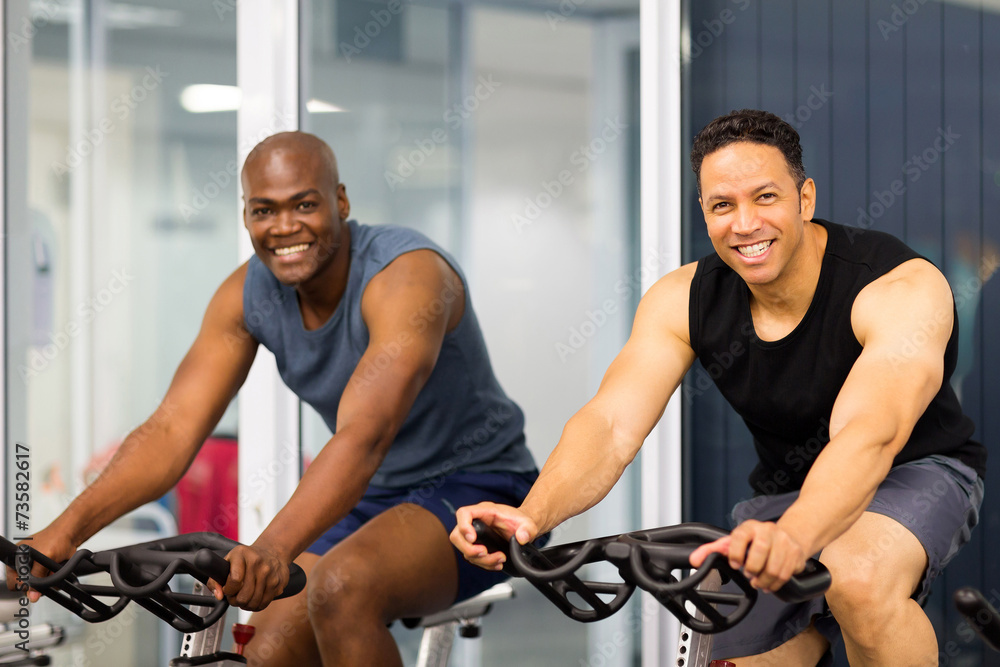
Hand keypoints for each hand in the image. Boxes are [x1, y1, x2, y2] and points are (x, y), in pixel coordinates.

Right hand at [4, 526, 77, 602]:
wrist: (71, 535)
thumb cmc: (56, 538)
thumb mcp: (44, 558)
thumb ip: (37, 577)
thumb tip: (32, 594)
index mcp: (16, 558)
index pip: (13, 582)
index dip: (24, 584)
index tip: (35, 581)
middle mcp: (24, 564)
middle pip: (26, 586)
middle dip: (39, 582)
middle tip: (46, 572)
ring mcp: (35, 568)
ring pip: (39, 586)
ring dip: (49, 580)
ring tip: (53, 568)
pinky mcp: (46, 570)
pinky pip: (48, 582)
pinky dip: (54, 578)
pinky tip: (57, 568)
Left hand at [211, 543, 289, 611]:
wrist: (273, 551)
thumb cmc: (246, 559)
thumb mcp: (227, 562)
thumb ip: (215, 580)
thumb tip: (219, 596)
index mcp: (241, 554)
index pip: (234, 580)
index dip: (228, 590)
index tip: (228, 589)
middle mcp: (257, 562)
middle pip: (244, 595)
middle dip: (236, 601)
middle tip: (236, 596)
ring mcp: (269, 572)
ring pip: (254, 602)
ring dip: (246, 605)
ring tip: (245, 597)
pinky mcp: (278, 582)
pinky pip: (264, 603)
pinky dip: (257, 605)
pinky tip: (254, 598)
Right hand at [450, 502, 538, 571]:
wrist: (523, 529)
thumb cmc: (521, 522)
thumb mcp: (528, 524)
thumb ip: (527, 530)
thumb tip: (521, 538)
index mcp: (485, 511)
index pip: (464, 513)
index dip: (464, 526)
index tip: (472, 538)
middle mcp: (476, 522)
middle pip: (457, 535)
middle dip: (469, 549)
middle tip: (484, 553)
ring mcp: (475, 535)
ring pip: (465, 550)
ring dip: (480, 559)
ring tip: (499, 559)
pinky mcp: (477, 546)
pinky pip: (473, 557)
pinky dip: (484, 563)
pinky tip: (497, 564)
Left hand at [689, 520, 805, 592]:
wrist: (787, 536)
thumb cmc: (755, 541)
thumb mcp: (734, 542)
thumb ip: (712, 550)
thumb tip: (694, 560)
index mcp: (749, 527)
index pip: (739, 537)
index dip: (735, 553)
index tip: (735, 564)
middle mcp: (767, 530)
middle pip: (759, 552)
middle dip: (752, 569)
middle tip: (749, 574)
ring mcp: (784, 541)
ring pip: (773, 568)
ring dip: (764, 580)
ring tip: (758, 581)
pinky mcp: (796, 553)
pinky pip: (785, 575)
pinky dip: (775, 584)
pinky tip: (769, 583)